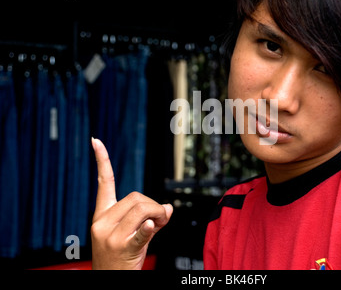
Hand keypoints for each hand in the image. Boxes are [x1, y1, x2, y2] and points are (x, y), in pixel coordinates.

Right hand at [90, 138, 172, 269]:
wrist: (111, 283)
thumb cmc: (120, 258)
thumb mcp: (128, 233)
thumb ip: (148, 217)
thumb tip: (168, 207)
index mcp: (101, 215)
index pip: (103, 183)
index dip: (102, 161)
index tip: (96, 140)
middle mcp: (102, 223)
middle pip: (136, 197)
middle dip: (154, 206)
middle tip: (160, 220)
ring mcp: (111, 237)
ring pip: (143, 209)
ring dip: (159, 214)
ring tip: (160, 226)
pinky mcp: (123, 249)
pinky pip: (140, 234)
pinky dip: (148, 229)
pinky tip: (152, 226)